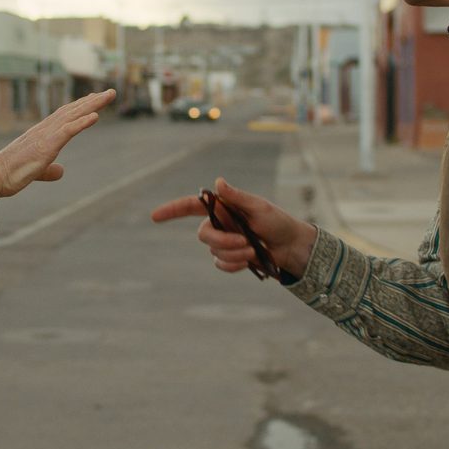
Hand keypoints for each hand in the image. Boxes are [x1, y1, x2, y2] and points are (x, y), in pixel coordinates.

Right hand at [0, 89, 114, 196]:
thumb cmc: (11, 174)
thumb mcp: (36, 172)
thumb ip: (49, 170)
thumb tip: (61, 171)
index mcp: (42, 134)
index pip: (65, 116)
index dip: (80, 107)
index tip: (93, 99)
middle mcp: (44, 130)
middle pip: (72, 111)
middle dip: (92, 101)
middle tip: (110, 92)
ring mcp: (45, 136)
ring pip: (73, 115)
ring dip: (92, 105)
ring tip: (109, 96)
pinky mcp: (46, 145)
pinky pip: (67, 131)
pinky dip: (82, 123)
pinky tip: (96, 116)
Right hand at [151, 177, 316, 277]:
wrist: (293, 248)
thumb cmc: (278, 222)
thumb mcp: (259, 207)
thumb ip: (237, 197)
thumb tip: (217, 183)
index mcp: (223, 207)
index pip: (191, 207)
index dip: (172, 210)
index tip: (155, 216)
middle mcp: (220, 223)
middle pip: (203, 235)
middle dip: (222, 241)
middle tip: (245, 243)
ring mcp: (225, 242)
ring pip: (214, 252)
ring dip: (234, 254)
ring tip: (254, 251)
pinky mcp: (231, 258)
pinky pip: (221, 265)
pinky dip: (234, 265)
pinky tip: (249, 261)